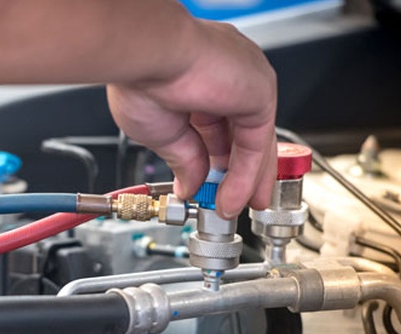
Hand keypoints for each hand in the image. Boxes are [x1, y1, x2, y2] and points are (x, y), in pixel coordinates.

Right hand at [106, 20, 277, 218]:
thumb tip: (188, 185)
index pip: (218, 131)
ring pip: (252, 144)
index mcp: (199, 82)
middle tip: (227, 205)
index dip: (215, 164)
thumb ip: (184, 159)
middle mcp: (227, 79)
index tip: (209, 189)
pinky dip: (244, 177)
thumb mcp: (161, 133)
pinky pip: (255, 146)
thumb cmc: (142, 77)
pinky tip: (230, 198)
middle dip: (236, 177)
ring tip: (228, 211)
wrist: (147, 57)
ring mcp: (245, 84)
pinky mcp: (258, 94)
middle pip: (241, 138)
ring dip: (243, 183)